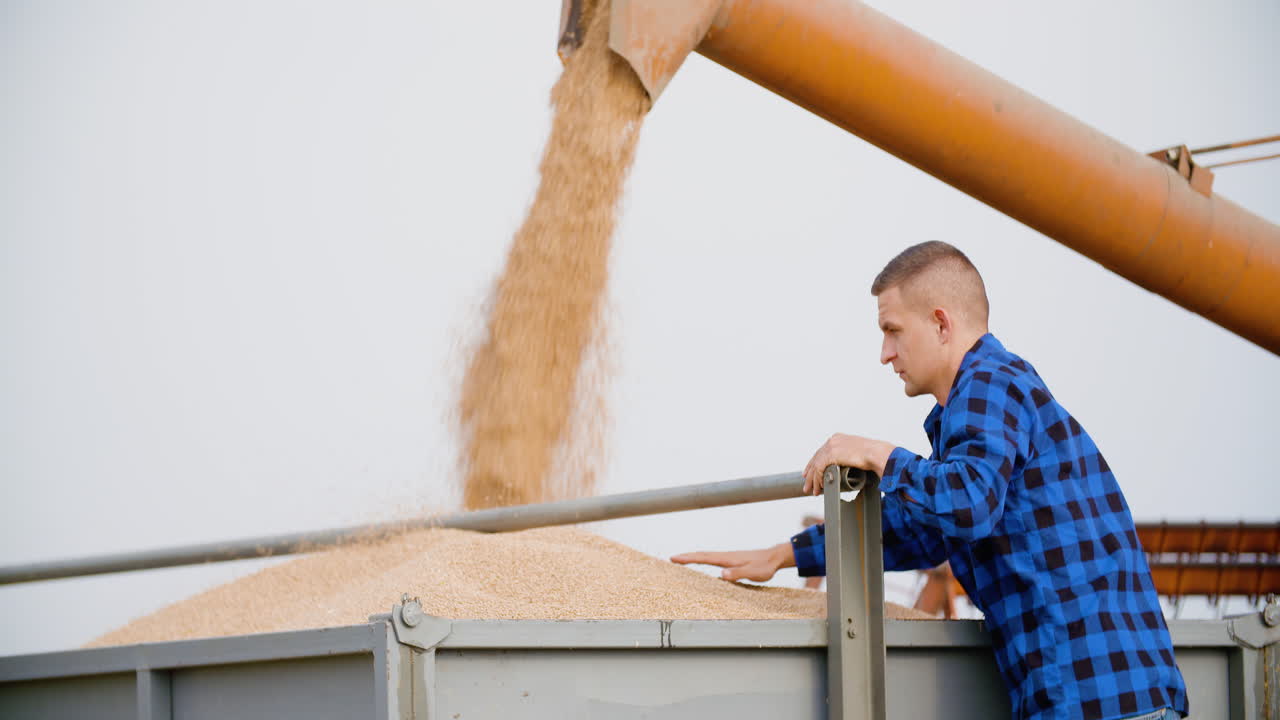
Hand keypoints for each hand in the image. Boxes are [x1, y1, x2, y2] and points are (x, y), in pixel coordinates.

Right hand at [671, 543, 792, 582]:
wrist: (774, 557)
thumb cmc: (765, 566)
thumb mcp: (753, 572)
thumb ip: (738, 573)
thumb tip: (721, 575)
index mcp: (727, 559)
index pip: (704, 558)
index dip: (689, 558)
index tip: (675, 558)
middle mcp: (725, 557)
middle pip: (702, 555)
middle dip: (687, 557)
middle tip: (672, 559)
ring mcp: (728, 558)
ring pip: (707, 557)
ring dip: (694, 558)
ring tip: (681, 561)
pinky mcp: (732, 562)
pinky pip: (713, 560)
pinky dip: (703, 560)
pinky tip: (703, 564)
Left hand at [802, 433, 895, 494]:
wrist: (878, 453)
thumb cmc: (873, 455)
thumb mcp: (857, 454)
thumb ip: (848, 458)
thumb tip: (846, 467)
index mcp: (838, 438)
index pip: (822, 452)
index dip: (814, 463)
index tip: (811, 473)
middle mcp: (833, 440)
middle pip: (816, 458)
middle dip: (811, 473)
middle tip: (807, 484)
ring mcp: (831, 446)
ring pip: (816, 465)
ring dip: (813, 480)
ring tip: (812, 490)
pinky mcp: (831, 454)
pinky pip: (820, 469)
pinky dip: (818, 479)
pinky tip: (820, 487)